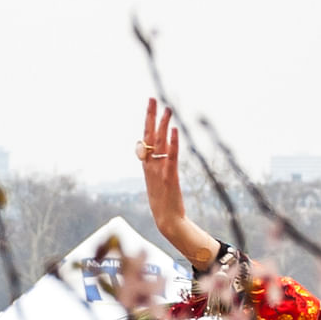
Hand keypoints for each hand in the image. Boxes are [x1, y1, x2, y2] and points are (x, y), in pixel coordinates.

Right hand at [137, 100, 216, 267]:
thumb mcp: (156, 182)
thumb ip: (156, 166)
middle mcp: (150, 165)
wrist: (167, 221)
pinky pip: (171, 156)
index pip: (145, 139)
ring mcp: (159, 171)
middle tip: (153, 98)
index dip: (147, 122)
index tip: (151, 105)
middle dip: (151, 116)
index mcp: (147, 166)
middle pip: (149, 136)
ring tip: (168, 109)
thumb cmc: (163, 202)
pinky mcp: (170, 177)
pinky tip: (176, 130)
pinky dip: (173, 143)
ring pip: (159, 143)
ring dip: (163, 125)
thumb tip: (158, 154)